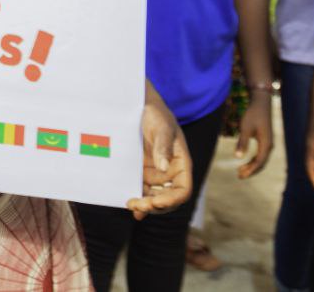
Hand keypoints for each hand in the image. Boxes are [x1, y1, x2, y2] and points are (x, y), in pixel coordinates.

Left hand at [127, 85, 193, 219]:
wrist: (140, 107)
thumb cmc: (156, 114)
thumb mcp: (161, 126)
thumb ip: (163, 145)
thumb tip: (164, 168)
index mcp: (181, 164)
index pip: (182, 190)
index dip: (172, 200)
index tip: (156, 202)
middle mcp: (170, 172)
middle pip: (168, 198)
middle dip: (155, 205)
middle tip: (138, 206)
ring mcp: (156, 174)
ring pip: (154, 197)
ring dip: (145, 205)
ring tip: (131, 205)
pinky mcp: (142, 172)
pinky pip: (142, 190)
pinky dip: (139, 200)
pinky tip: (131, 207)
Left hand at [235, 94, 272, 177]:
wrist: (261, 103)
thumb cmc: (252, 114)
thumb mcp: (245, 128)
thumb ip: (242, 143)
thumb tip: (237, 157)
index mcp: (266, 144)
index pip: (259, 162)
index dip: (250, 170)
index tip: (240, 175)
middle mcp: (269, 145)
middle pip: (261, 163)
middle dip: (251, 170)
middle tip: (239, 176)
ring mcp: (268, 143)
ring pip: (261, 159)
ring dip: (251, 166)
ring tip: (240, 170)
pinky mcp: (265, 140)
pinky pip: (260, 154)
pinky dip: (253, 159)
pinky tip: (245, 161)